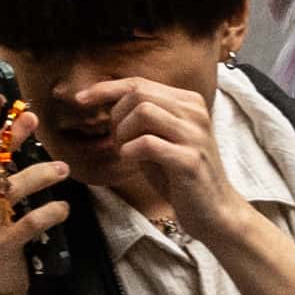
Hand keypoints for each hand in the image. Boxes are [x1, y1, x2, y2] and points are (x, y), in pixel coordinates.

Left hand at [57, 75, 253, 249]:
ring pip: (143, 112)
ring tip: (126, 152)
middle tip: (117, 141)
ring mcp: (195, 135)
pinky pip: (147, 143)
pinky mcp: (190, 160)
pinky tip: (131, 161)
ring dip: (123, 133)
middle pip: (138, 93)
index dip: (106, 88)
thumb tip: (103, 98)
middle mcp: (195, 112)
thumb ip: (140, 117)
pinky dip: (129, 151)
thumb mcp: (160, 138)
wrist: (213, 212)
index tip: (80, 99)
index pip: (139, 82)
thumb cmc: (179, 176)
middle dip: (116, 116)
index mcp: (189, 102)